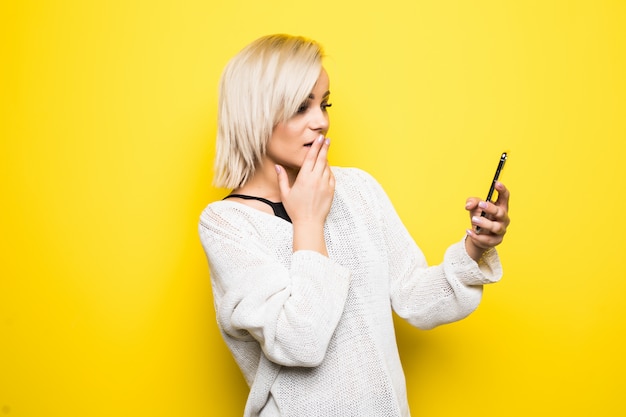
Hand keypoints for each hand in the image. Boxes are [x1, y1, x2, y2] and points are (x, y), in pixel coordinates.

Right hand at [275, 135, 334, 253]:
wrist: (309, 223)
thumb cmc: (295, 209)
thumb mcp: (285, 193)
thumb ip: (282, 178)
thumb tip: (277, 166)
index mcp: (304, 178)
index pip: (311, 157)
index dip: (315, 146)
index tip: (319, 138)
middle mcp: (316, 179)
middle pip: (322, 159)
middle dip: (324, 147)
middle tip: (326, 139)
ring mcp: (325, 185)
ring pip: (327, 167)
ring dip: (326, 160)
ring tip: (324, 154)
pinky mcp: (331, 191)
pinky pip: (331, 177)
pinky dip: (329, 171)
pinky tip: (326, 169)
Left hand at [464, 181, 509, 260]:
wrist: (478, 235)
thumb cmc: (480, 217)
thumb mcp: (475, 207)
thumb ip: (472, 202)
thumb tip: (468, 205)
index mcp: (500, 206)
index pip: (505, 197)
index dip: (502, 190)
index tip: (496, 183)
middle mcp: (503, 218)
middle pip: (500, 213)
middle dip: (491, 208)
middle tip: (481, 205)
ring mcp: (501, 230)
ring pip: (496, 227)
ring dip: (485, 223)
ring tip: (474, 220)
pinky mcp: (496, 240)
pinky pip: (488, 239)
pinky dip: (477, 236)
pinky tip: (469, 231)